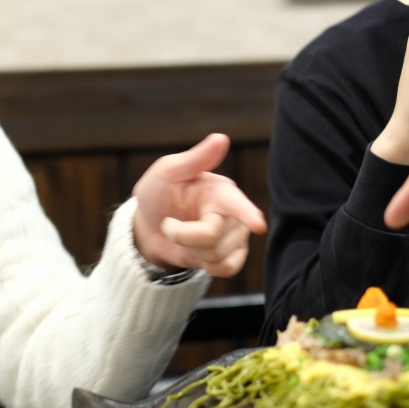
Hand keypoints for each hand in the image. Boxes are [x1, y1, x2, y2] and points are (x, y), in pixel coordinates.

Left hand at [132, 133, 267, 276]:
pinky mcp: (232, 255)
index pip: (234, 203)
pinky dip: (208, 265)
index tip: (257, 224)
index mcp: (220, 190)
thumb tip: (221, 138)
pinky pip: (226, 269)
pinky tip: (198, 252)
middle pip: (214, 237)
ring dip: (191, 250)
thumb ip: (195, 158)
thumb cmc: (159, 193)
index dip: (246, 213)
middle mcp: (233, 212)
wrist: (150, 226)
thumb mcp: (167, 172)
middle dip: (183, 236)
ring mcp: (235, 235)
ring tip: (184, 235)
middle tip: (167, 224)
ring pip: (218, 255)